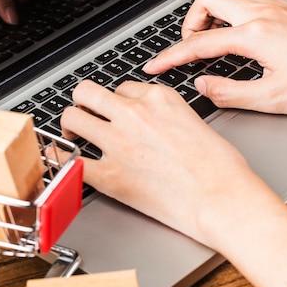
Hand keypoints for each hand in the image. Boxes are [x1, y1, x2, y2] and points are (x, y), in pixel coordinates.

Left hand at [59, 80, 251, 245]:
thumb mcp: (194, 122)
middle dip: (83, 103)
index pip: (121, 88)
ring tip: (74, 137)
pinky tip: (65, 164)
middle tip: (85, 116)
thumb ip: (165, 116)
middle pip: (87, 92)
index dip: (117, 103)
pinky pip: (70, 161)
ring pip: (71, 118)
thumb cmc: (220, 167)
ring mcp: (118, 142)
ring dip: (70, 127)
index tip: (117, 113)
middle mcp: (134, 113)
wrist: (222, 198)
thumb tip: (151, 124)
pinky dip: (64, 162)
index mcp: (158, 98)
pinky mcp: (110, 175)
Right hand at [143, 0, 286, 113]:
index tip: (155, 66)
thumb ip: (230, 93)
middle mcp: (262, 14)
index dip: (171, 57)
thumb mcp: (272, 99)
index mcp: (254, 36)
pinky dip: (232, 8)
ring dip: (211, 11)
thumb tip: (202, 85)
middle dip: (191, 22)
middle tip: (192, 47)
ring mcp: (275, 6)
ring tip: (212, 36)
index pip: (200, 44)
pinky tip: (240, 31)